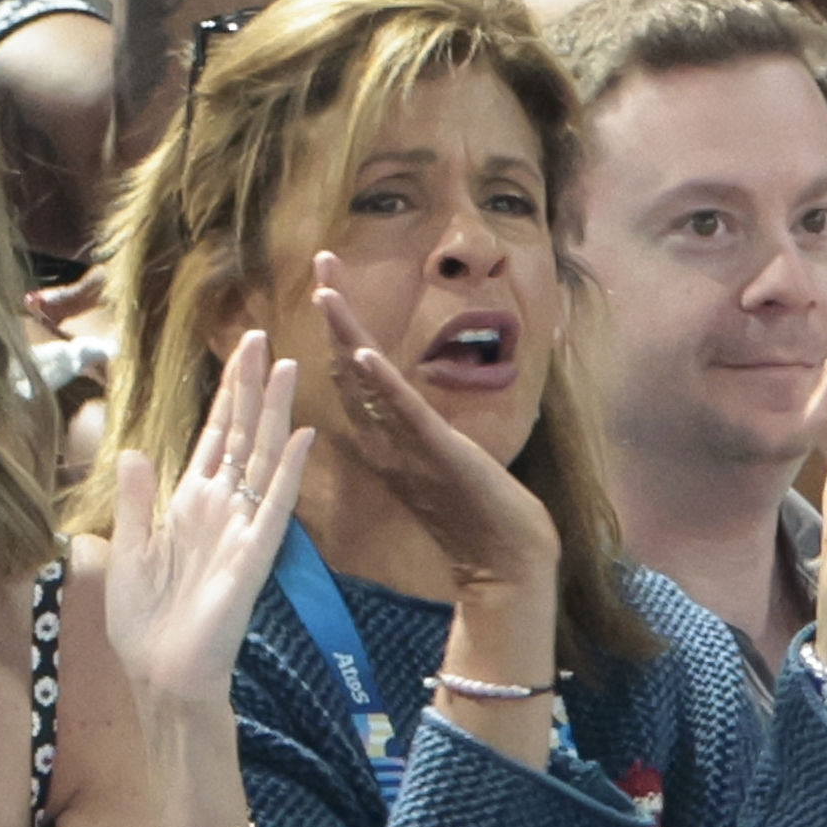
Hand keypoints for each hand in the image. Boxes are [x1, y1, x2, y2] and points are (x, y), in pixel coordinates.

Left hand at [104, 327, 309, 717]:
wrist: (162, 673)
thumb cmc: (144, 622)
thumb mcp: (126, 551)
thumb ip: (136, 501)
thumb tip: (135, 450)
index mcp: (187, 505)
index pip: (212, 438)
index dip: (225, 395)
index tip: (239, 352)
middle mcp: (219, 508)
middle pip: (240, 435)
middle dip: (251, 387)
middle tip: (262, 337)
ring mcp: (241, 527)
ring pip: (261, 458)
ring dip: (274, 413)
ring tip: (286, 367)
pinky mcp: (254, 553)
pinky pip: (275, 505)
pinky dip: (288, 470)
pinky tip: (299, 435)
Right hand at [311, 250, 560, 597]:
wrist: (504, 564)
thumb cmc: (482, 519)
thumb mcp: (447, 462)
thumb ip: (425, 433)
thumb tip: (415, 410)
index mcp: (387, 440)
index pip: (354, 374)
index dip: (338, 328)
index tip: (327, 283)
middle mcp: (387, 441)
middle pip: (348, 366)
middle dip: (336, 312)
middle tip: (321, 262)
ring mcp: (407, 447)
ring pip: (366, 382)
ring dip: (345, 333)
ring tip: (326, 290)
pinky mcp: (437, 454)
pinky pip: (403, 413)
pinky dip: (380, 382)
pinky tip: (362, 352)